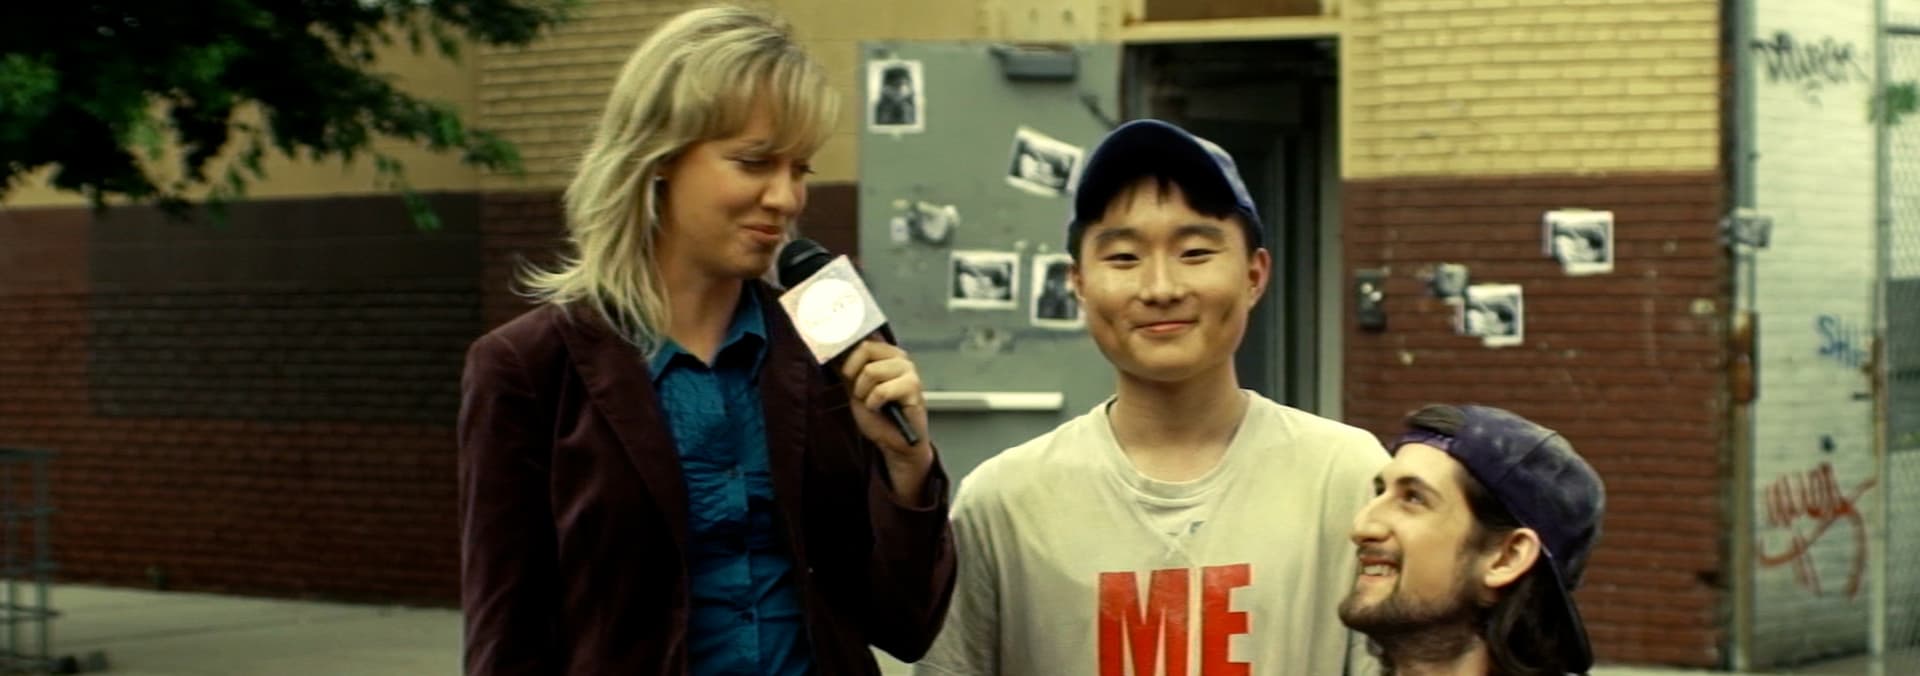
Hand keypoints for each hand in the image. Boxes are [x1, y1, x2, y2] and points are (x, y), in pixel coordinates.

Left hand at [838, 339, 933, 499]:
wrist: (893, 441)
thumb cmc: (877, 415)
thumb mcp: (854, 387)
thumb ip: (847, 368)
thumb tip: (830, 351)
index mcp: (887, 353)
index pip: (862, 341)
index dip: (848, 359)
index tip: (847, 377)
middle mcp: (900, 357)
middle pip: (865, 350)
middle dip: (855, 377)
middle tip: (862, 394)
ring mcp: (909, 371)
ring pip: (871, 371)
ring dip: (864, 393)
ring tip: (873, 403)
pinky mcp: (913, 387)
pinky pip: (881, 391)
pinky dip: (874, 404)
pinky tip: (881, 409)